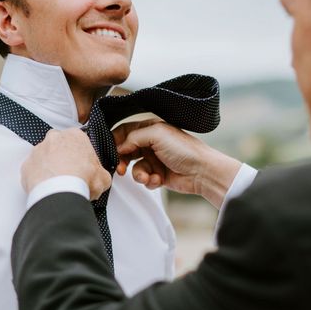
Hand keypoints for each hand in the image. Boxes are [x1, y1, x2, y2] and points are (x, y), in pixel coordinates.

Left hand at [21, 129, 111, 200]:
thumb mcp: (104, 177)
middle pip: (60, 146)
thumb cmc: (82, 180)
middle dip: (64, 158)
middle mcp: (54, 138)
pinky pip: (33, 171)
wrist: (60, 192)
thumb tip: (99, 179)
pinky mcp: (26, 165)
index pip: (79, 142)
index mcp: (75, 135)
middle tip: (71, 175)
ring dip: (51, 168)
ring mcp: (38, 151)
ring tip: (59, 184)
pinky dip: (39, 178)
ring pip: (45, 157)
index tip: (84, 167)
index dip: (83, 157)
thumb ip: (100, 174)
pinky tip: (48, 188)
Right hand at [113, 121, 241, 208]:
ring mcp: (154, 159)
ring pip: (134, 168)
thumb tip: (120, 146)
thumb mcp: (156, 134)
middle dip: (122, 161)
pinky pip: (144, 179)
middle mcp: (151, 143)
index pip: (125, 131)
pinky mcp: (158, 175)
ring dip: (138, 174)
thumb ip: (134, 137)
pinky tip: (159, 180)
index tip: (108, 150)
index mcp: (150, 128)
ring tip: (148, 177)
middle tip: (120, 169)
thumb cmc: (184, 150)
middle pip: (126, 151)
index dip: (115, 140)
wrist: (202, 172)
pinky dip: (150, 181)